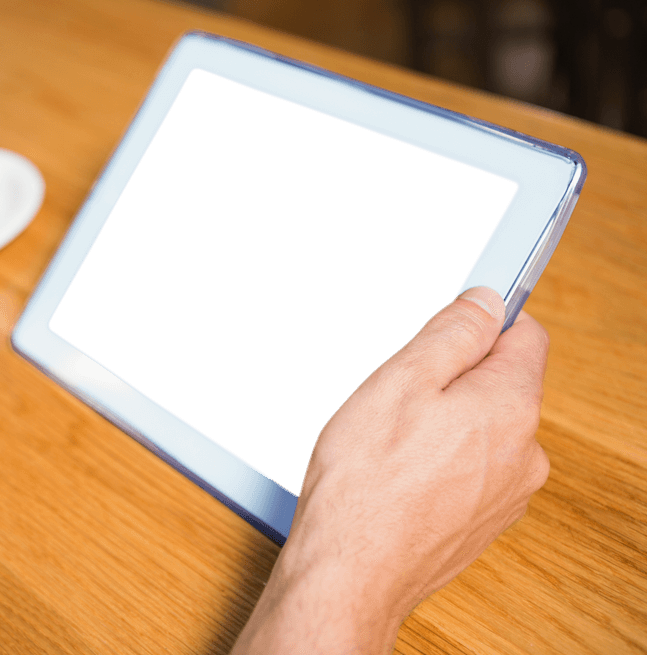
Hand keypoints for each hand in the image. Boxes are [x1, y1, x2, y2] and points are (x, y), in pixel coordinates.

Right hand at [231, 287, 549, 654]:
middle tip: (397, 396)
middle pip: (501, 384)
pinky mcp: (482, 523)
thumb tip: (486, 303)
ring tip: (390, 444)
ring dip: (444, 424)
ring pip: (482, 430)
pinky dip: (438, 464)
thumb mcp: (398, 381)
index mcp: (511, 407)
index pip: (524, 334)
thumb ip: (452, 333)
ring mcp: (507, 494)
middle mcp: (525, 453)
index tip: (443, 332)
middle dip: (453, 379)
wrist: (350, 572)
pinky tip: (397, 475)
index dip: (480, 322)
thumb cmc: (364, 483)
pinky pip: (469, 471)